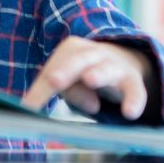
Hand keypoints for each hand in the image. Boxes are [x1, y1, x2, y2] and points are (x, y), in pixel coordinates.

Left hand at [21, 36, 151, 120]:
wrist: (124, 60)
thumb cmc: (85, 72)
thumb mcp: (70, 80)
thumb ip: (59, 92)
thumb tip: (45, 108)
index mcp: (71, 49)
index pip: (53, 71)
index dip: (40, 89)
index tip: (29, 107)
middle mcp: (92, 53)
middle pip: (77, 61)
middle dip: (65, 70)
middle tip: (54, 81)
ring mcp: (113, 65)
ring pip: (105, 69)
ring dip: (98, 74)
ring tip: (90, 79)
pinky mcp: (132, 80)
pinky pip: (134, 90)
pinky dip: (133, 100)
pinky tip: (130, 113)